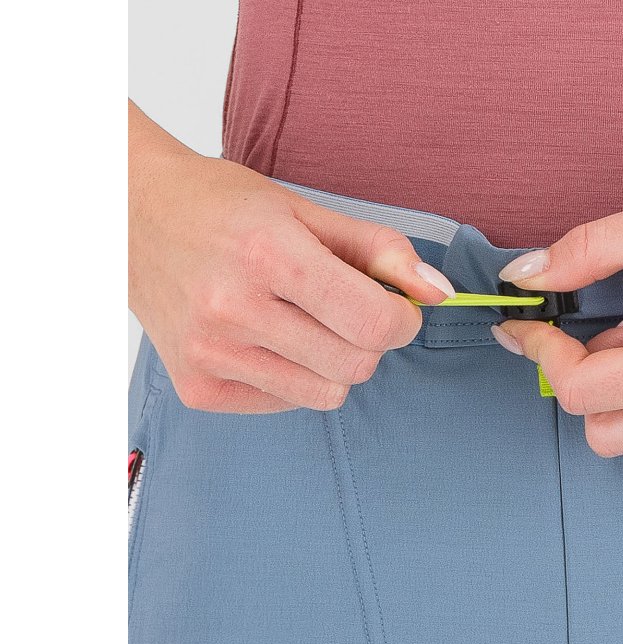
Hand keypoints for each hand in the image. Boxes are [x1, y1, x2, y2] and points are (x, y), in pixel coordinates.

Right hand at [129, 103, 453, 412]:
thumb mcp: (306, 211)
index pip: (374, 323)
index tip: (396, 306)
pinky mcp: (197, 388)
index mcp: (268, 255)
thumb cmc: (223, 207)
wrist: (130, 217)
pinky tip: (266, 338)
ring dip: (334, 362)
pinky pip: (286, 403)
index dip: (404, 320)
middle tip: (346, 309)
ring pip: (326, 394)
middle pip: (356, 365)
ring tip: (303, 322)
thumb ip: (381, 252)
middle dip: (371, 341)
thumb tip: (439, 293)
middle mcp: (232, 310)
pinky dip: (294, 377)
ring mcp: (209, 354)